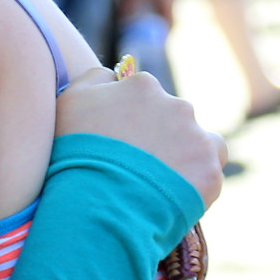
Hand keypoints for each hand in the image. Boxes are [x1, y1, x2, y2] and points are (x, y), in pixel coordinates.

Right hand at [57, 66, 226, 206]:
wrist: (96, 205)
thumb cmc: (76, 152)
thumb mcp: (69, 102)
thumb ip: (94, 79)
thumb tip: (114, 75)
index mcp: (142, 87)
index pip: (143, 97)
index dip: (128, 120)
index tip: (115, 142)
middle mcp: (177, 106)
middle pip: (171, 120)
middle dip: (157, 139)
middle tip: (132, 167)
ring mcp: (197, 139)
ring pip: (195, 144)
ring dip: (180, 158)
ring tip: (153, 185)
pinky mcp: (210, 172)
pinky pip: (208, 174)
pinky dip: (193, 183)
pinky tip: (169, 196)